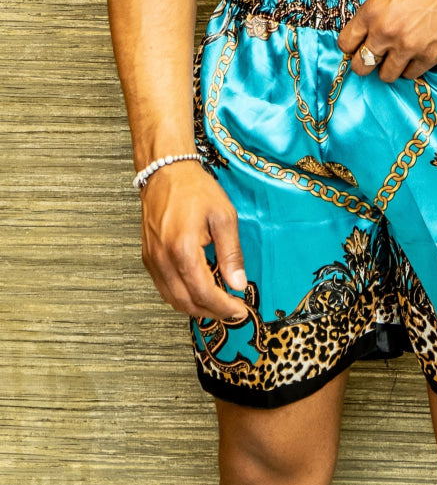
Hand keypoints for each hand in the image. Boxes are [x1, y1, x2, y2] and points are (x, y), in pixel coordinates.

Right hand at [140, 162, 248, 322]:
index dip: (223, 307)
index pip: (204, 293)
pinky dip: (181, 296)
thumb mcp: (224, 216)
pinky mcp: (148, 258)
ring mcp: (152, 260)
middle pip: (186, 302)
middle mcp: (163, 260)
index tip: (239, 311)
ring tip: (217, 305)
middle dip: (211, 312)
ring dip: (195, 307)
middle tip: (231, 312)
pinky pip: (163, 288)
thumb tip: (238, 283)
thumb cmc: (195, 189)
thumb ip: (231, 253)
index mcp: (183, 249)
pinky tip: (197, 291)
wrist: (166, 172)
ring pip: (172, 299)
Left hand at [338, 0, 436, 82]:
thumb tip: (365, 37)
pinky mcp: (428, 57)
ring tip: (398, 56)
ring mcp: (407, 46)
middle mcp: (386, 32)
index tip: (357, 48)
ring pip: (385, 75)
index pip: (346, 43)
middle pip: (361, 65)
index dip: (351, 47)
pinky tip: (416, 54)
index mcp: (372, 11)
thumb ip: (375, 16)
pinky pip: (410, 74)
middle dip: (365, 63)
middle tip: (375, 58)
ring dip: (390, 68)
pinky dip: (411, 67)